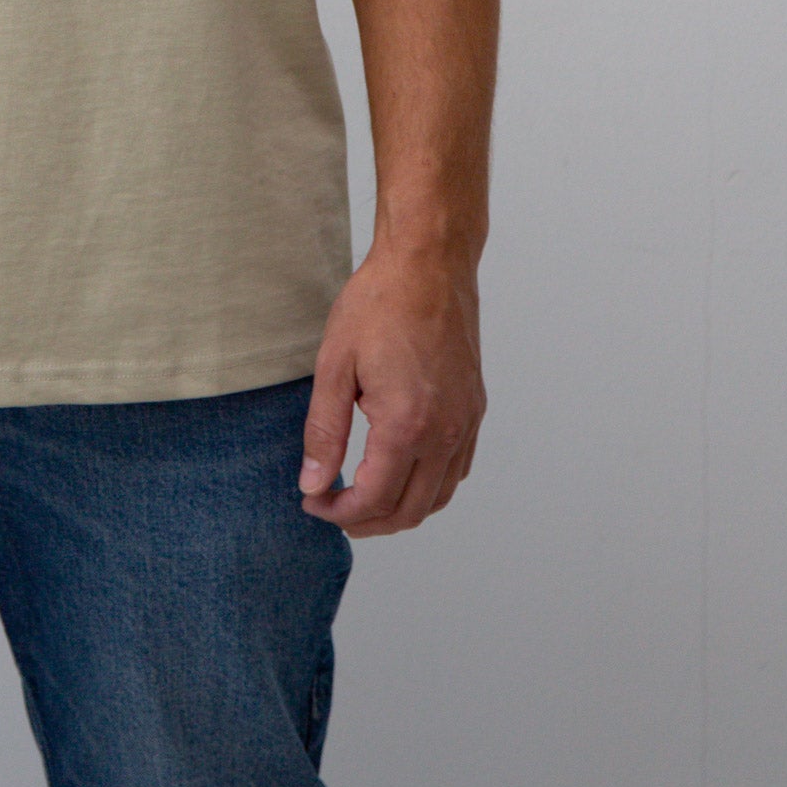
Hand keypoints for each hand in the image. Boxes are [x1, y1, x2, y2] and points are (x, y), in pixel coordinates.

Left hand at [298, 245, 484, 535]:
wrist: (429, 264)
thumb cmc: (380, 304)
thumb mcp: (335, 364)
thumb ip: (324, 431)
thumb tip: (314, 483)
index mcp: (407, 424)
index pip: (374, 499)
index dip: (339, 512)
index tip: (312, 501)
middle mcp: (444, 432)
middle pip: (410, 511)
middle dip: (367, 521)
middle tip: (332, 507)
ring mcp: (465, 423)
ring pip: (439, 497)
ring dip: (400, 510)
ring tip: (362, 499)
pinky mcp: (474, 410)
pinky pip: (457, 470)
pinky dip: (429, 487)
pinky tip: (401, 473)